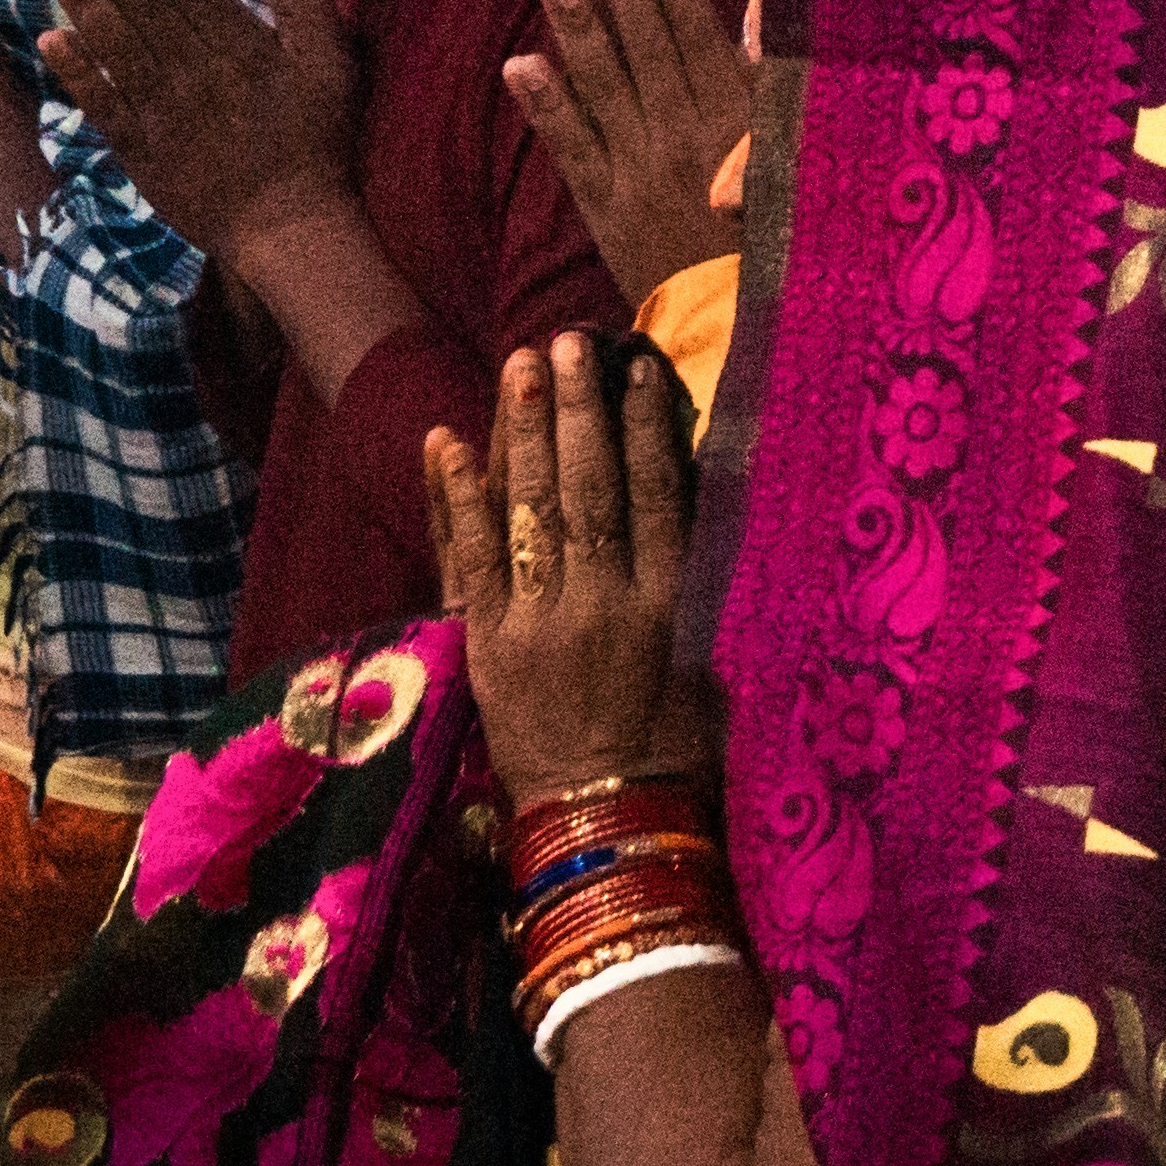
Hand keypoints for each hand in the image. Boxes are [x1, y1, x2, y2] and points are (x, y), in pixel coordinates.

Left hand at [36, 0, 356, 252]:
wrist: (288, 225)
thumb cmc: (318, 141)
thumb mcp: (334, 63)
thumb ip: (304, 1)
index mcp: (240, 45)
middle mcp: (193, 69)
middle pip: (141, 3)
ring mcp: (161, 109)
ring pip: (115, 43)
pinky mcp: (140, 147)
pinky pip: (101, 104)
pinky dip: (76, 72)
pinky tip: (49, 40)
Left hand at [430, 331, 721, 807]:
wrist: (606, 823)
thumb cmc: (679, 749)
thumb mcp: (717, 663)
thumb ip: (707, 586)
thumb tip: (705, 505)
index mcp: (668, 606)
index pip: (657, 494)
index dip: (647, 426)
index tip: (638, 367)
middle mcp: (601, 604)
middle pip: (589, 487)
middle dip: (576, 410)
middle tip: (567, 342)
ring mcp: (537, 622)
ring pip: (531, 510)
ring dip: (524, 432)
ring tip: (522, 364)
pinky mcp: (487, 646)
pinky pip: (468, 558)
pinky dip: (457, 498)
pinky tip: (448, 440)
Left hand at [506, 0, 752, 301]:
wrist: (741, 322)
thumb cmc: (782, 242)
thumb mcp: (797, 165)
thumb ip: (776, 102)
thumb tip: (760, 37)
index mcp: (736, 126)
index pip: (701, 40)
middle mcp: (682, 138)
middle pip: (646, 49)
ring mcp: (637, 170)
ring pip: (602, 86)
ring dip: (575, 27)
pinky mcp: (604, 205)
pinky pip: (570, 147)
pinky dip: (545, 105)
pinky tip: (519, 63)